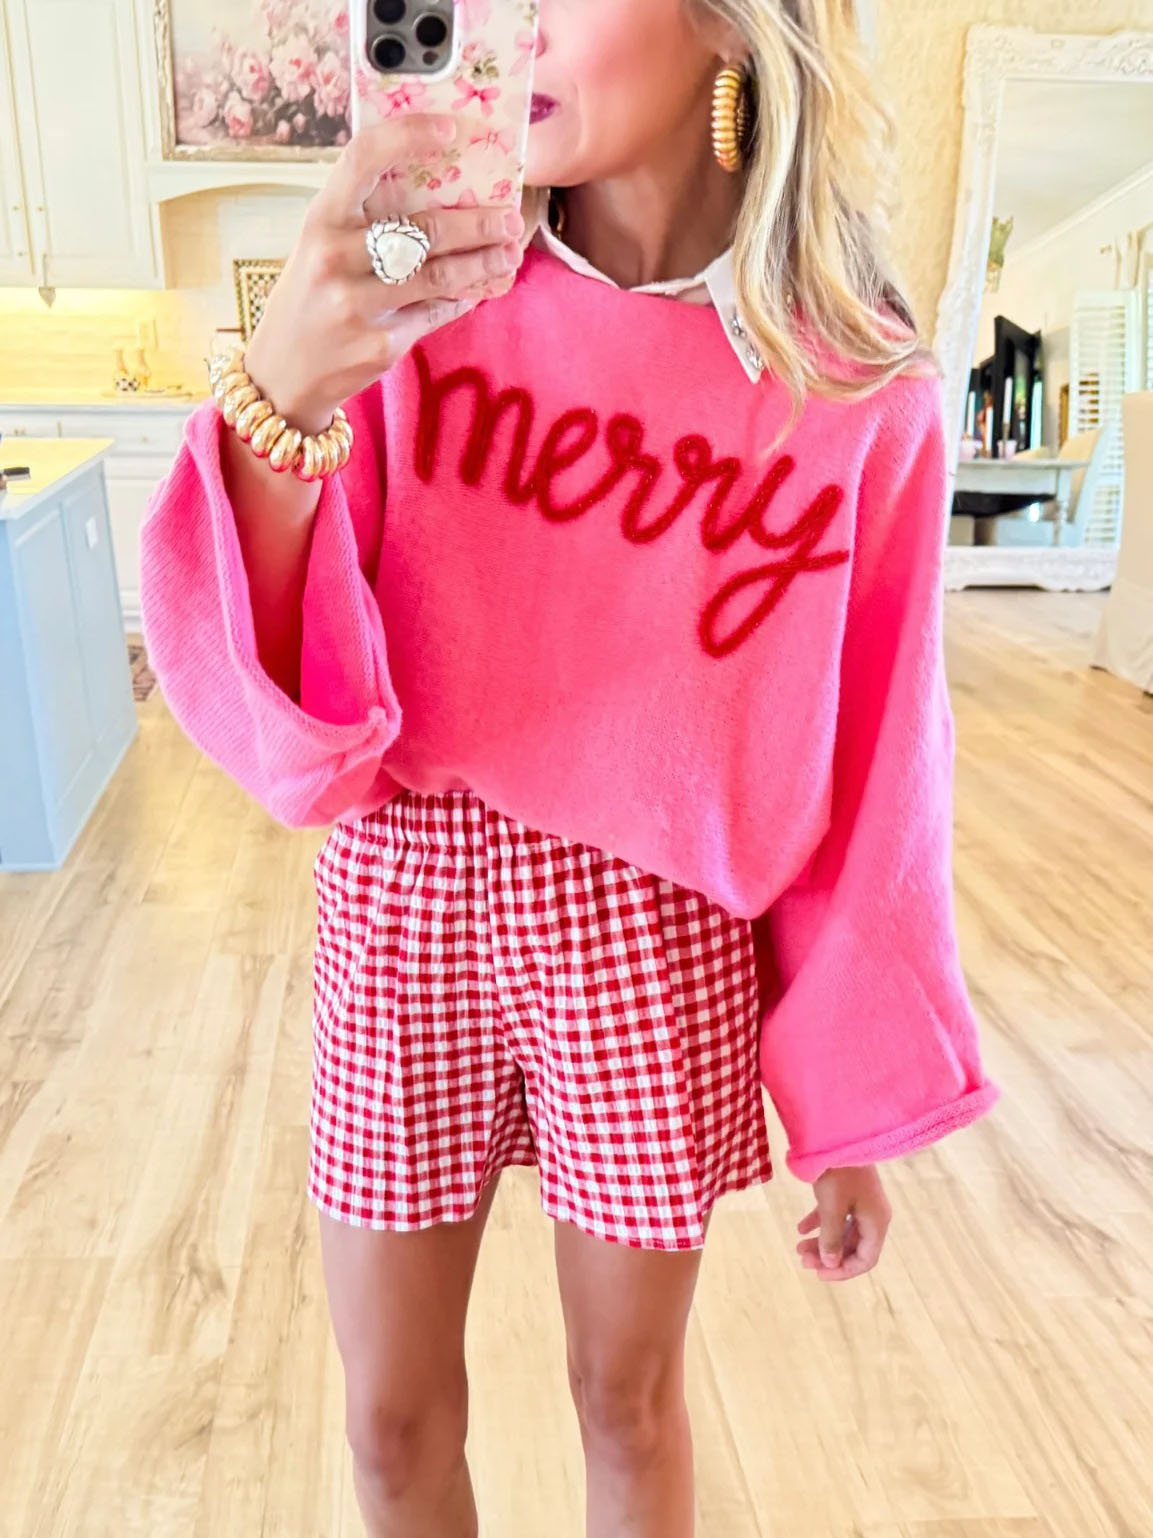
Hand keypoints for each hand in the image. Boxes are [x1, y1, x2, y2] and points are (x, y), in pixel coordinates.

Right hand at [244, 114, 526, 434]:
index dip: (408, 135)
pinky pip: (435, 312)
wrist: (284, 373)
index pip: (364, 158)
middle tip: (509, 217)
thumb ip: (365, 219)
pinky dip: (463, 298)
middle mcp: (335, 257)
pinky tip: (480, 288)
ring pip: (440, 275)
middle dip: (477, 223)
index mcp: (320, 219)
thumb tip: (441, 192)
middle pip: (424, 229)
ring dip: (483, 262)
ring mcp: (358, 304)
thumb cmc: (311, 296)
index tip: (450, 128)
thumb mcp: (321, 246)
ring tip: (509, 252)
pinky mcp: (381, 344)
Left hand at [795, 1164, 891, 1281]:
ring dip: (822, 1242)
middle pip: (852, 1247)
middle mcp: (872, 1214)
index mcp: (876, 1221)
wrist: (836, 1132)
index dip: (843, 1271)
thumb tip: (830, 1264)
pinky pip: (835, 1215)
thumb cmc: (838, 1171)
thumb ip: (831, 1238)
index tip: (819, 1274)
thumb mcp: (832, 1207)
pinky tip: (801, 1228)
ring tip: (798, 1247)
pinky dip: (819, 1223)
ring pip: (842, 1232)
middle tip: (802, 1259)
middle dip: (828, 1256)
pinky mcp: (848, 1191)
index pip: (866, 1259)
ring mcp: (860, 1202)